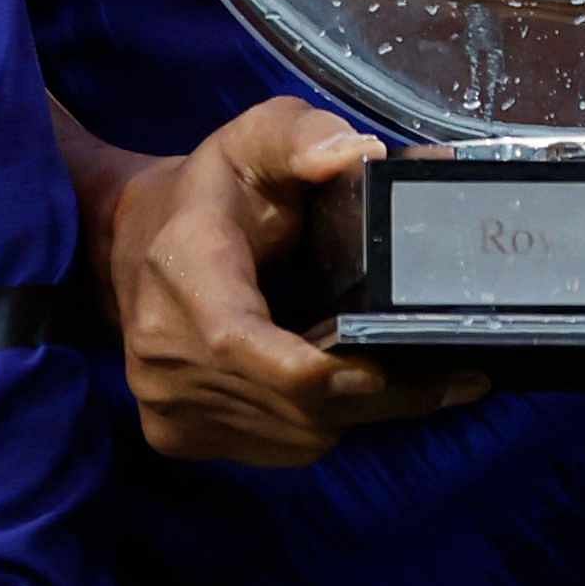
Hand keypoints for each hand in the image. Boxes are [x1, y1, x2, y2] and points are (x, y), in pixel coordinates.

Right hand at [83, 98, 478, 467]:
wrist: (127, 243)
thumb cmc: (212, 191)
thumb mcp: (255, 139)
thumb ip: (304, 136)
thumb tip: (360, 154)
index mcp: (184, 269)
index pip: (243, 344)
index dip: (322, 372)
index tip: (393, 368)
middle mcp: (163, 348)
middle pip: (292, 405)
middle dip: (382, 396)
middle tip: (457, 374)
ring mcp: (165, 402)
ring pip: (295, 437)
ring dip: (357, 414)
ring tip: (410, 377)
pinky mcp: (175, 435)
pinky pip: (277, 449)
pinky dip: (321, 425)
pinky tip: (346, 390)